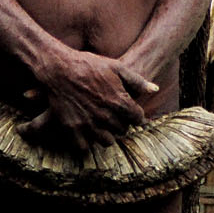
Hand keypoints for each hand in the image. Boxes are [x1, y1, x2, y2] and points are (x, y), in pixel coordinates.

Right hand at [23, 48, 157, 150]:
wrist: (59, 68)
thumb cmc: (89, 65)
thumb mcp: (116, 67)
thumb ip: (137, 81)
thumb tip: (154, 90)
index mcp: (119, 102)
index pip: (138, 119)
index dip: (136, 115)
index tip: (130, 111)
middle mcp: (106, 116)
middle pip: (123, 131)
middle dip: (121, 124)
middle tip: (115, 116)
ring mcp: (89, 124)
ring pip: (107, 142)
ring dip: (107, 135)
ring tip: (102, 125)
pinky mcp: (72, 128)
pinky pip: (84, 147)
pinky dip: (87, 142)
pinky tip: (87, 132)